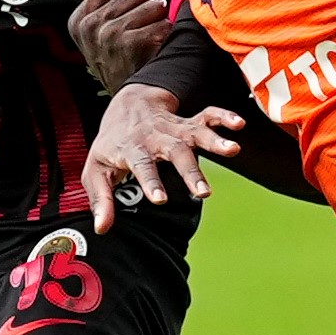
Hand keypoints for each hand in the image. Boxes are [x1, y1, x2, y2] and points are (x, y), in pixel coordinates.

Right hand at [68, 0, 172, 91]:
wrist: (131, 100)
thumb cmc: (119, 61)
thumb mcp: (98, 31)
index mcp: (79, 21)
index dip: (124, 0)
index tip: (121, 21)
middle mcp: (90, 27)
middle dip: (143, 9)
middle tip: (137, 34)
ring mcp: (110, 35)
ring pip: (152, 5)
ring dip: (157, 22)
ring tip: (148, 41)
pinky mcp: (132, 43)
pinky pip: (162, 24)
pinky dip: (166, 35)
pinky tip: (155, 50)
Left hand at [81, 84, 241, 231]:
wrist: (126, 106)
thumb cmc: (112, 144)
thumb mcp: (96, 170)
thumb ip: (101, 199)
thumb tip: (101, 228)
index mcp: (132, 149)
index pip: (142, 165)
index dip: (151, 181)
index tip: (160, 199)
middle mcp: (155, 137)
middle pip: (175, 152)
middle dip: (191, 171)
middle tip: (204, 192)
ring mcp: (174, 128)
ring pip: (195, 133)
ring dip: (215, 141)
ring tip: (233, 149)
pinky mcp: (188, 122)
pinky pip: (208, 116)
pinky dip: (223, 117)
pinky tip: (239, 124)